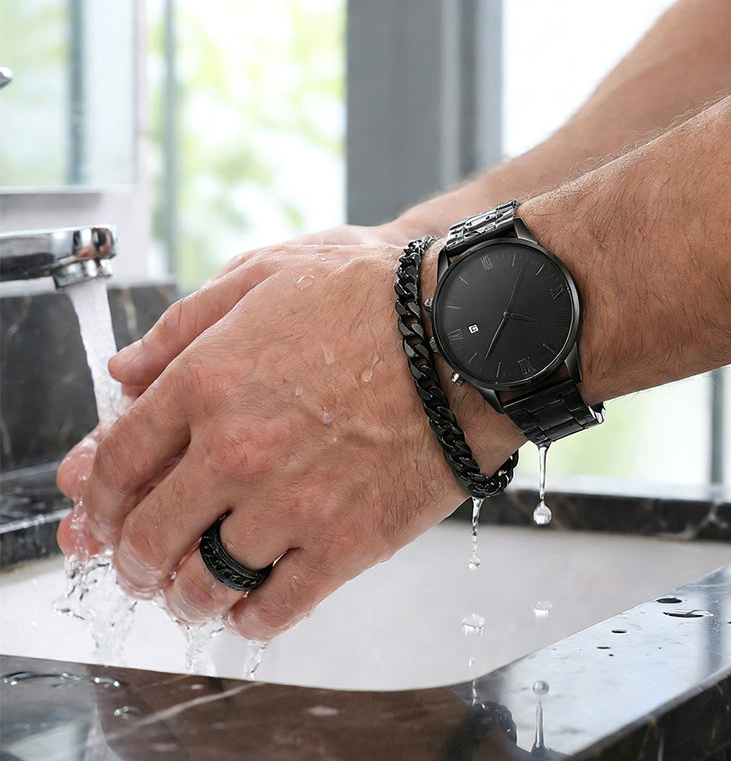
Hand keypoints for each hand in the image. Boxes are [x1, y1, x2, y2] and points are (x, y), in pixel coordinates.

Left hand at [59, 241, 518, 640]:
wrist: (470, 329)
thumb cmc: (377, 294)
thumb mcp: (267, 273)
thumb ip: (182, 325)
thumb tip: (124, 373)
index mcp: (207, 381)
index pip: (116, 462)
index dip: (97, 496)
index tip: (101, 511)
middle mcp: (238, 451)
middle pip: (147, 536)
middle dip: (131, 559)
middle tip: (138, 564)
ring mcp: (293, 504)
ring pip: (204, 584)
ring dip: (185, 596)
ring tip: (191, 590)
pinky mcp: (348, 543)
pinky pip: (275, 610)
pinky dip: (249, 619)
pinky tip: (249, 605)